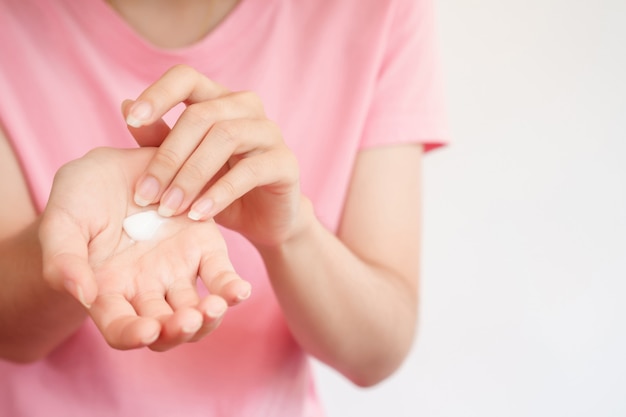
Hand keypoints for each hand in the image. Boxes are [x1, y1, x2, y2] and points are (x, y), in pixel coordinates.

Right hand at [39, 147, 250, 350]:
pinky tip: (239, 290)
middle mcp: (147, 290)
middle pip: (167, 329)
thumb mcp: (63, 221)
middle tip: (187, 320)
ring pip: (198, 311)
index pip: (121, 329)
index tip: (146, 330)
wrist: (115, 165)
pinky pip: (220, 275)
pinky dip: (231, 287)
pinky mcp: (204, 248)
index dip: (133, 335)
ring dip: (209, 316)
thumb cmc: (80, 198)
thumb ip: (64, 259)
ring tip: (214, 306)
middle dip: (179, 330)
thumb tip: (84, 294)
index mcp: (110, 293)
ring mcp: (178, 271)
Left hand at [123, 65, 303, 246]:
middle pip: (201, 115)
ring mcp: (270, 132)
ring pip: (225, 137)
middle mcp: (247, 108)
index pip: (186, 78)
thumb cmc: (220, 188)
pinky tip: (199, 214)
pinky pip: (250, 171)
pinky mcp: (286, 162)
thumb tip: (126, 107)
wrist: (264, 221)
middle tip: (145, 194)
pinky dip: (220, 193)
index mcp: (218, 100)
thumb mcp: (183, 166)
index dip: (158, 94)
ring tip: (170, 208)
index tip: (132, 121)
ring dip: (191, 175)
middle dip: (168, 156)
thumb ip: (159, 139)